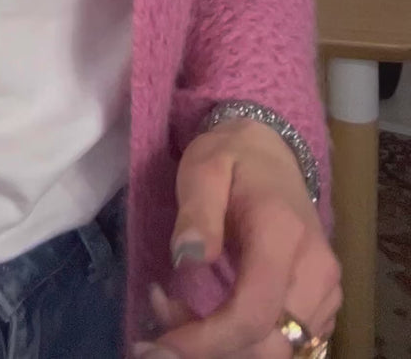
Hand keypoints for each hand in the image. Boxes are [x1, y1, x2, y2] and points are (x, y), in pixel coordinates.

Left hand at [137, 119, 341, 357]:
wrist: (271, 151)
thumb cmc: (232, 159)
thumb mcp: (203, 169)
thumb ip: (197, 211)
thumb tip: (189, 256)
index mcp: (283, 234)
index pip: (253, 314)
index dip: (208, 342)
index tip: (163, 346)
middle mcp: (316, 270)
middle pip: (269, 346)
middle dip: (211, 346)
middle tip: (164, 311)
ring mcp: (326, 291)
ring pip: (279, 351)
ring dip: (226, 346)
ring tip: (182, 309)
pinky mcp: (324, 304)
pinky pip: (288, 344)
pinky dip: (247, 343)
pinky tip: (212, 316)